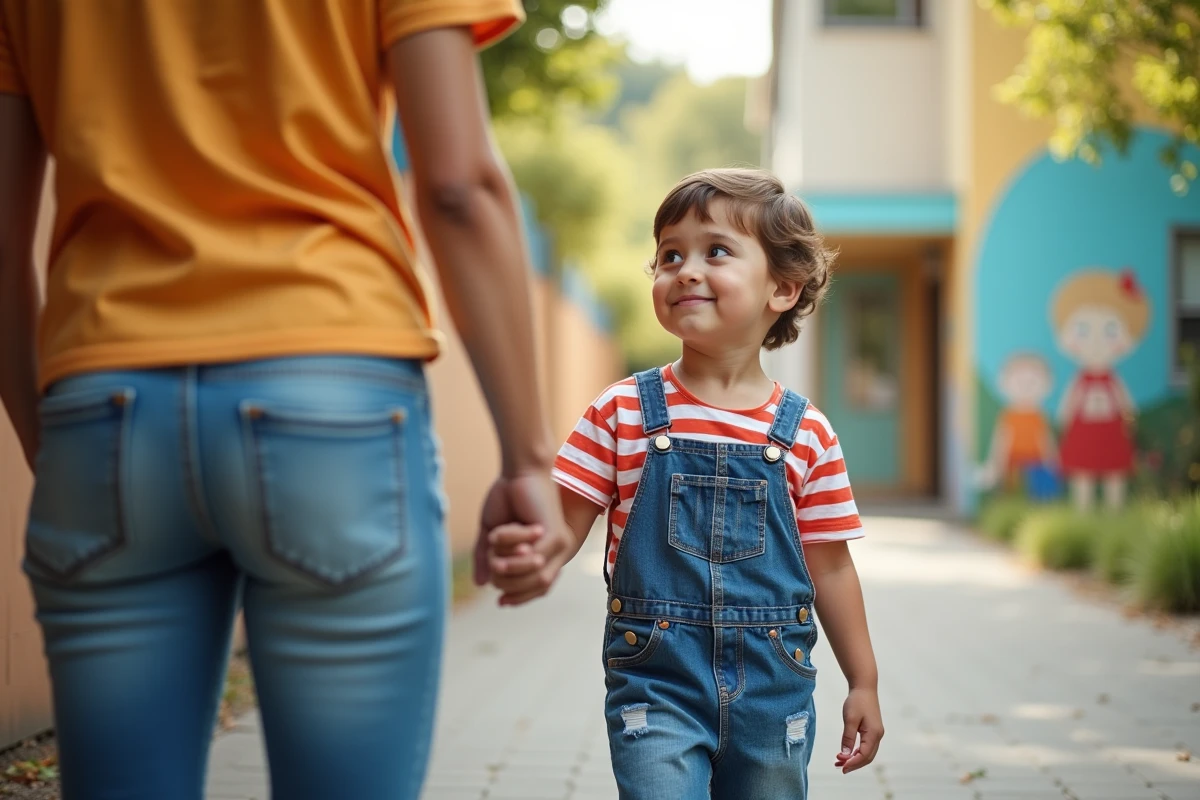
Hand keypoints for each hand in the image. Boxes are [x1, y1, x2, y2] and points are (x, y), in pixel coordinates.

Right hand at [473, 470, 574, 605]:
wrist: (517, 471)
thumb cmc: (506, 497)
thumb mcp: (491, 533)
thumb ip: (486, 558)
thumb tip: (481, 584)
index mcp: (548, 553)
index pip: (540, 589)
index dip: (520, 597)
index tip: (500, 601)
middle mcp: (560, 551)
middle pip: (535, 586)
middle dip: (506, 578)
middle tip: (491, 558)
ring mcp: (561, 544)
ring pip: (533, 575)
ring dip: (508, 563)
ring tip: (493, 544)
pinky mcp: (556, 535)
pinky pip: (530, 556)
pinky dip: (509, 545)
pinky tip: (499, 531)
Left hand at [836, 687, 882, 772]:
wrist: (864, 687)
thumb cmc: (857, 701)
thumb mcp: (850, 719)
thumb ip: (848, 737)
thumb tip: (845, 755)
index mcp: (874, 734)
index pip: (864, 755)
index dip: (852, 763)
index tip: (841, 767)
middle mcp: (878, 736)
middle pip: (867, 757)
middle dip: (853, 764)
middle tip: (839, 767)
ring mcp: (876, 733)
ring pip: (867, 753)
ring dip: (854, 759)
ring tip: (839, 761)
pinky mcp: (873, 730)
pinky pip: (866, 746)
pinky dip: (857, 752)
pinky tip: (847, 753)